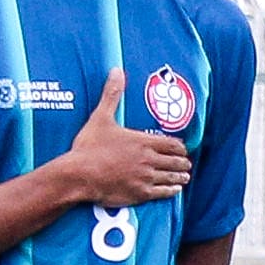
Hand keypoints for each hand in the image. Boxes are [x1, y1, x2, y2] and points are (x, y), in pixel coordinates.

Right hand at [49, 71, 195, 210]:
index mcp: (143, 141)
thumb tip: (116, 70)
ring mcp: (145, 178)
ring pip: (171, 177)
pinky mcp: (140, 194)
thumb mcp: (100, 117)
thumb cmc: (89, 147)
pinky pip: (162, 193)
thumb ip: (112, 94)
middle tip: (186, 163)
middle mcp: (149, 160)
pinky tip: (175, 190)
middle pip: (175, 161)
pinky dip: (171, 191)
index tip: (182, 148)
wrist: (79, 174)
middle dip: (182, 162)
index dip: (180, 147)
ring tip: (185, 176)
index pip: (172, 144)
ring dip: (180, 176)